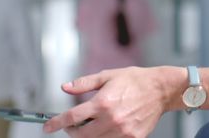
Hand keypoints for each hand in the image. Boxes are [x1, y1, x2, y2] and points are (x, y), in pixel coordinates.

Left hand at [43, 66, 183, 136]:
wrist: (161, 89)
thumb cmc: (136, 80)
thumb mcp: (107, 76)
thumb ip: (84, 84)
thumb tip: (65, 87)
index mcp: (103, 102)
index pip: (71, 118)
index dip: (56, 123)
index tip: (47, 127)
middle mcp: (111, 119)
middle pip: (81, 135)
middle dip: (72, 131)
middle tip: (72, 126)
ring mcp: (122, 131)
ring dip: (88, 135)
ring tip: (91, 124)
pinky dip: (104, 137)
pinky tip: (106, 127)